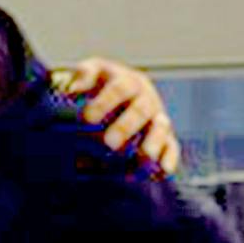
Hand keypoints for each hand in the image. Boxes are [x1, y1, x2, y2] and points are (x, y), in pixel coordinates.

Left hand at [65, 58, 179, 175]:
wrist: (123, 92)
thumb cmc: (101, 83)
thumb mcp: (92, 71)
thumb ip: (82, 76)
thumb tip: (72, 90)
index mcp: (127, 80)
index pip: (119, 88)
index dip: (105, 102)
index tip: (87, 118)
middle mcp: (146, 97)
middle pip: (140, 110)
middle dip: (126, 126)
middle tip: (109, 143)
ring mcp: (158, 116)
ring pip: (161, 128)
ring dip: (153, 142)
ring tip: (145, 156)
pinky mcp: (166, 136)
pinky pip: (172, 146)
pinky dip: (169, 158)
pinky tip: (163, 170)